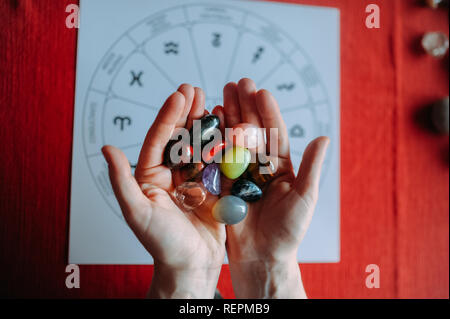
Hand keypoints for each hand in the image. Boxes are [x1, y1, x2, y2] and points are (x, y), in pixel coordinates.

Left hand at [102, 84, 225, 297]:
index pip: (158, 140)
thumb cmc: (163, 244)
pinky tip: (228, 125)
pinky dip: (223, 142)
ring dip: (204, 122)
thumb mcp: (137, 212)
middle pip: (179, 137)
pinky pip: (218, 160)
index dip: (168, 116)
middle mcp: (171, 174)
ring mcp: (194, 179)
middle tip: (194, 89)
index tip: (179, 95)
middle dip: (186, 112)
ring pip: (199, 144)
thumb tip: (106, 148)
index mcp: (150, 176)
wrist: (191, 265)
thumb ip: (121, 180)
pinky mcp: (213, 187)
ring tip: (211, 101)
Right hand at [216, 79, 329, 297]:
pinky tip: (212, 120)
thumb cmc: (289, 230)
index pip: (276, 134)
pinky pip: (219, 158)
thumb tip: (324, 138)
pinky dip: (215, 138)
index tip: (262, 92)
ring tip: (223, 92)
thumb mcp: (304, 198)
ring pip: (235, 139)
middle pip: (254, 131)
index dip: (269, 113)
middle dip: (247, 106)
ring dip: (230, 116)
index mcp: (282, 166)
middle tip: (239, 82)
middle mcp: (261, 165)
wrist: (263, 255)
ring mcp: (241, 172)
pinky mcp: (224, 183)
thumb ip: (311, 168)